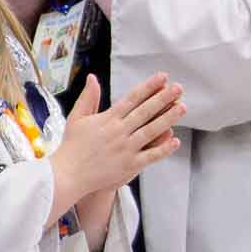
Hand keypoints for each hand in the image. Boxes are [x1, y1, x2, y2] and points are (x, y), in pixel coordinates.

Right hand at [46, 73, 183, 221]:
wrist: (68, 174)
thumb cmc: (72, 146)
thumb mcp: (77, 117)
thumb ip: (88, 97)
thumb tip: (92, 77)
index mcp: (107, 118)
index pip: (132, 98)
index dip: (148, 87)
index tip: (162, 78)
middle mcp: (119, 131)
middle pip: (145, 111)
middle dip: (163, 98)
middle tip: (178, 88)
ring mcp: (125, 149)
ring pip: (151, 131)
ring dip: (168, 118)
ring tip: (182, 107)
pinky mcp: (129, 165)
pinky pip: (150, 156)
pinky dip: (163, 149)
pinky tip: (175, 140)